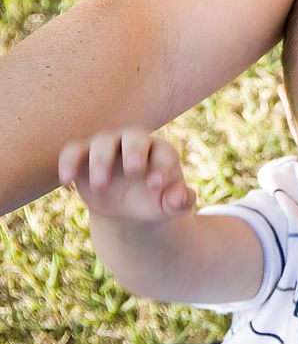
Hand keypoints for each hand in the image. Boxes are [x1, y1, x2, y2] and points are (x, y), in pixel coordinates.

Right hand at [59, 127, 195, 221]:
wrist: (128, 207)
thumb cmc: (154, 201)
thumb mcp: (169, 206)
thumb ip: (180, 201)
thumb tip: (182, 197)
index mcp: (161, 152)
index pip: (163, 152)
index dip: (161, 166)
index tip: (156, 185)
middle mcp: (135, 143)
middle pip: (134, 136)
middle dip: (134, 151)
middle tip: (134, 172)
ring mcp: (108, 146)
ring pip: (102, 141)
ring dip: (101, 161)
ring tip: (102, 185)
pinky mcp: (84, 155)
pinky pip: (73, 150)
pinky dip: (68, 162)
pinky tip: (69, 182)